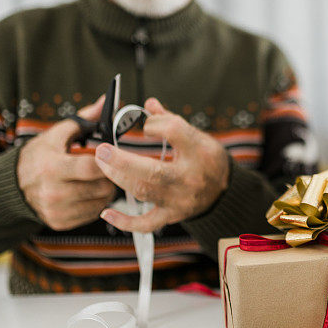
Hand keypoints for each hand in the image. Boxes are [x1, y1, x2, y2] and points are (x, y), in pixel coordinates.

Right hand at [17, 95, 114, 230]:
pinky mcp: (59, 222)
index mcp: (53, 167)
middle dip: (110, 176)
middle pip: (102, 187)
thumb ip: (84, 119)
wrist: (12, 185)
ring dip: (106, 191)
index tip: (111, 156)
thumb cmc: (39, 155)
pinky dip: (96, 203)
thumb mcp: (57, 134)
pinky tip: (88, 193)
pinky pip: (93, 215)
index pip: (92, 167)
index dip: (108, 161)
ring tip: (98, 180)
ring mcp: (57, 210)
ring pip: (102, 203)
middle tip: (108, 169)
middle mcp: (54, 192)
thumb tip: (105, 102)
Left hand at [95, 98, 229, 232]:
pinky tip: (106, 212)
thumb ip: (170, 120)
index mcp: (198, 152)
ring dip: (118, 178)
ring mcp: (179, 199)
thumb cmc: (209, 160)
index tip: (145, 126)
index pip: (173, 132)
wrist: (226, 192)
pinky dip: (124, 221)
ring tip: (102, 164)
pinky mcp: (172, 215)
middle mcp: (189, 177)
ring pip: (144, 191)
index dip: (154, 125)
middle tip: (102, 149)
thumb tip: (149, 104)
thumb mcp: (198, 136)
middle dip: (122, 160)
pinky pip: (146, 223)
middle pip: (152, 170)